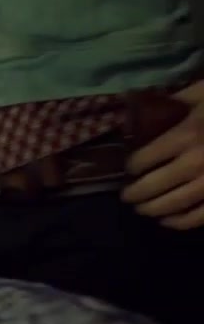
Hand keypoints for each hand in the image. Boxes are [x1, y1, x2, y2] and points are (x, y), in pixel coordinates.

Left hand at [124, 81, 203, 229]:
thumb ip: (177, 101)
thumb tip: (148, 107)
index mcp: (186, 135)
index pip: (143, 159)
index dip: (131, 167)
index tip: (129, 169)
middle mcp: (195, 162)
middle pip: (151, 186)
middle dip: (134, 194)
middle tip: (127, 196)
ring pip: (172, 205)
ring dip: (151, 210)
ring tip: (142, 209)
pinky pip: (199, 217)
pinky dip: (180, 222)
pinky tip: (168, 221)